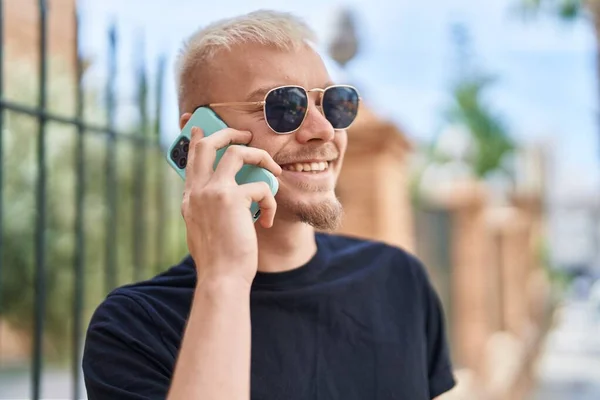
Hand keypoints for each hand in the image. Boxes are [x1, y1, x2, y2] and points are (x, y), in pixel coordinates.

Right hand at [181, 126, 281, 286]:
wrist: (221, 277)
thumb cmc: (218, 258)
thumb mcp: (204, 228)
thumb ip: (207, 207)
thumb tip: (228, 194)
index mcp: (190, 198)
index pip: (190, 158)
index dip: (195, 138)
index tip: (197, 125)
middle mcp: (197, 190)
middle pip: (208, 143)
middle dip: (229, 133)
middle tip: (246, 136)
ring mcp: (213, 191)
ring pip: (238, 152)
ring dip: (260, 156)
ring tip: (274, 168)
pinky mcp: (233, 199)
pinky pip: (261, 186)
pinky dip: (269, 201)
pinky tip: (266, 221)